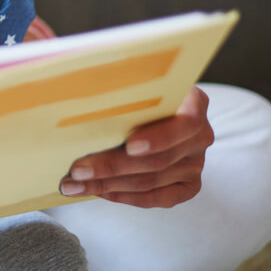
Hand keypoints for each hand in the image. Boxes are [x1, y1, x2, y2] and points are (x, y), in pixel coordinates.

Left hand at [59, 86, 213, 207]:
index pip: (185, 124)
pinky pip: (157, 198)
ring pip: (151, 181)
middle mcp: (200, 136)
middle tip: (77, 169)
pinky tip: (97, 191)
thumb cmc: (138, 90)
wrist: (158, 108)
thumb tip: (70, 72)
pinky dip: (123, 196)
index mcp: (194, 103)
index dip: (158, 138)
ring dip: (108, 184)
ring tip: (73, 184)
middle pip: (158, 159)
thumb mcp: (135, 78)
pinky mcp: (188, 185)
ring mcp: (196, 163)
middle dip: (112, 166)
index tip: (129, 145)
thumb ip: (118, 78)